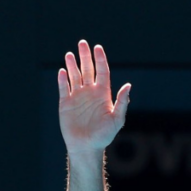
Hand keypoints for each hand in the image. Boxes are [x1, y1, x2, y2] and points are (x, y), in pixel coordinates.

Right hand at [57, 40, 130, 154]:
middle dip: (85, 56)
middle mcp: (90, 92)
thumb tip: (128, 85)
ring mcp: (77, 97)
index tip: (97, 48)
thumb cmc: (104, 135)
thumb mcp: (117, 120)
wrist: (87, 147)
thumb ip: (122, 103)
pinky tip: (62, 71)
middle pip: (88, 70)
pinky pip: (64, 88)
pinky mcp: (65, 104)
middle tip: (82, 43)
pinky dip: (63, 80)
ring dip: (72, 65)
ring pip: (75, 76)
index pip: (102, 72)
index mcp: (103, 94)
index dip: (100, 59)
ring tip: (70, 54)